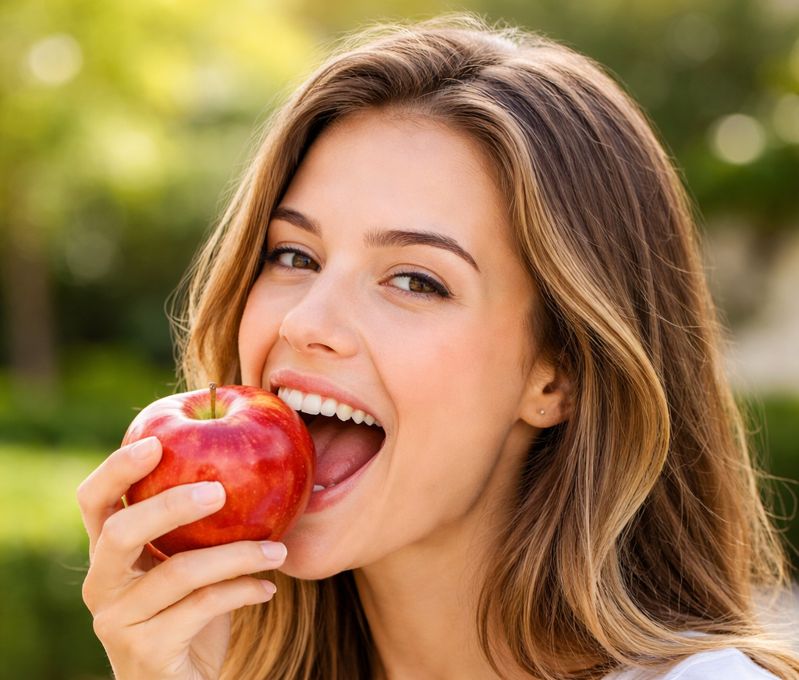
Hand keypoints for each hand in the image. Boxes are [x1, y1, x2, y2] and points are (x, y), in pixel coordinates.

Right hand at [77, 436, 286, 679]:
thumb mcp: (187, 563)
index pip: (94, 501)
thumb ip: (199, 524)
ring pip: (178, 572)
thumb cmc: (191, 611)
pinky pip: (202, 608)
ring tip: (279, 550)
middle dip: (171, 504)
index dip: (117, 469)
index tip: (158, 441)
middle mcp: (101, 585)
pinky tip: (269, 587)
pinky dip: (243, 591)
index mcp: (109, 553)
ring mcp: (118, 622)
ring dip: (238, 555)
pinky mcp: (146, 652)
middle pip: (120, 532)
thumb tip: (253, 463)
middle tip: (221, 490)